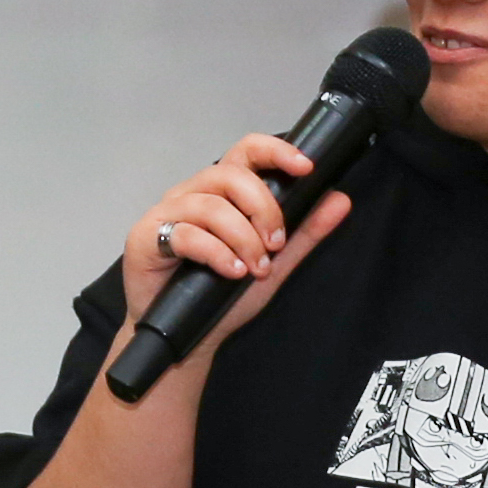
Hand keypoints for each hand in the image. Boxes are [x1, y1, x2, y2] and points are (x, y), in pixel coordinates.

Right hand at [123, 134, 352, 349]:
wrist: (187, 336)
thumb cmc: (222, 296)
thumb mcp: (275, 263)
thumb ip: (305, 232)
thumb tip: (340, 199)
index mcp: (221, 192)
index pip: (246, 152)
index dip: (275, 152)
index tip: (306, 168)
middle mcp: (193, 193)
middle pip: (231, 175)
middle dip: (264, 209)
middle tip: (276, 244)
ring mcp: (167, 213)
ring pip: (211, 206)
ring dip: (243, 239)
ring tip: (254, 269)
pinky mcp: (147, 237)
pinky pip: (186, 234)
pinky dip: (217, 254)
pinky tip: (232, 272)